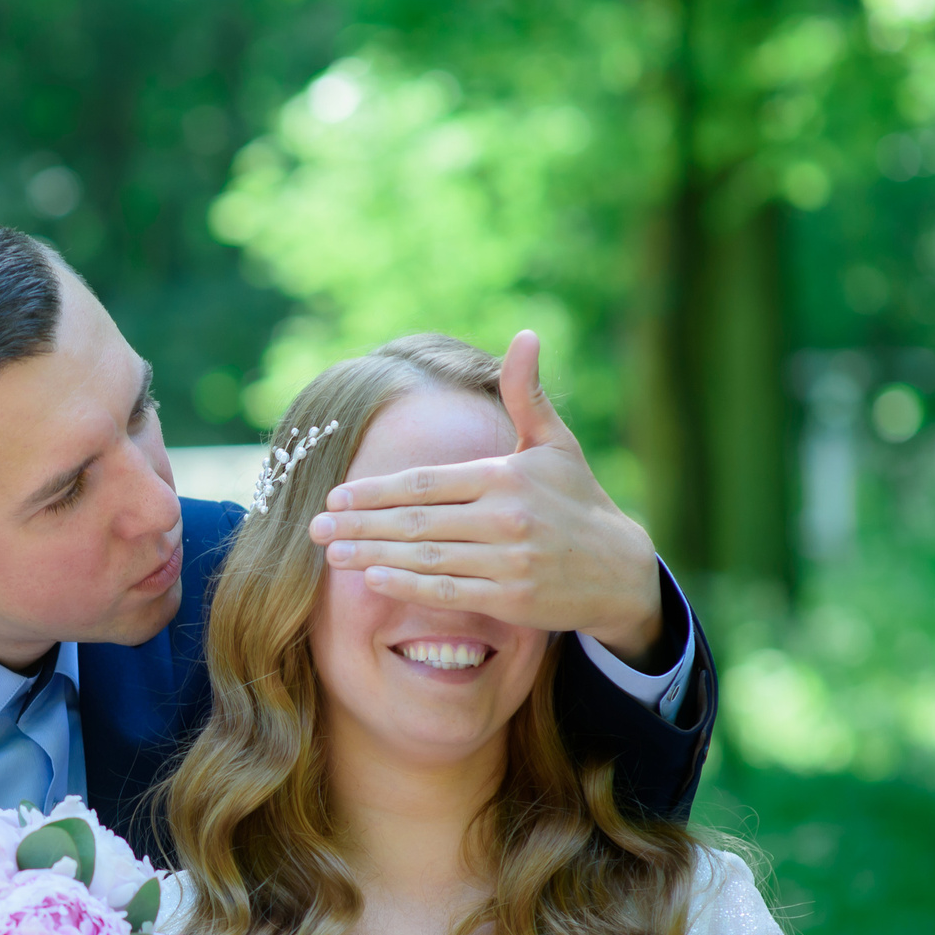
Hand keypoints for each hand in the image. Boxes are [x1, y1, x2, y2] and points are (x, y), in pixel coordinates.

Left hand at [308, 331, 665, 666]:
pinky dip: (407, 586)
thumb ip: (526, 394)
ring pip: (426, 558)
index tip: (336, 494)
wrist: (619, 568)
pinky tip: (373, 579)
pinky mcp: (512, 599)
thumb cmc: (576, 499)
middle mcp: (506, 517)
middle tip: (315, 527)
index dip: (377, 490)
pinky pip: (448, 592)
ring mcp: (509, 561)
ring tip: (332, 554)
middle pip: (417, 521)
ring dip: (372, 554)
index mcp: (506, 476)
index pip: (427, 482)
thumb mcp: (555, 443)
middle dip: (360, 523)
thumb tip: (525, 335)